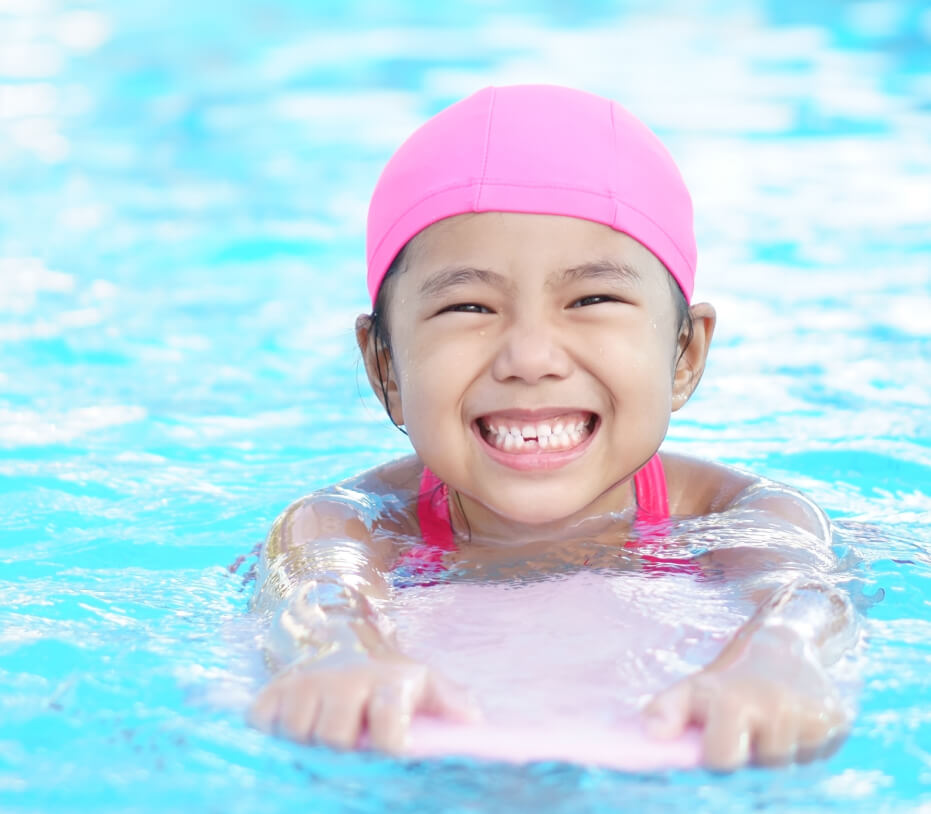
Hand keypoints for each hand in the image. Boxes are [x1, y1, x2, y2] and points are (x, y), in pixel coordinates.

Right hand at [249, 651, 478, 753]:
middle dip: (341, 755)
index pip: (387, 723)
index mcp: (388, 683)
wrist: (346, 636)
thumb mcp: (427, 682)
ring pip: (297, 733)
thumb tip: (473, 722)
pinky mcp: (275, 687)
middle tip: (350, 758)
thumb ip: (452, 702)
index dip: (388, 748)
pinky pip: (262, 721)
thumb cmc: (391, 677)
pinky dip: (272, 735)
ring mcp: (307, 681)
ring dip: (307, 748)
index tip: (388, 761)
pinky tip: (292, 735)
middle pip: (334, 737)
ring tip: (323, 747)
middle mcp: (345, 679)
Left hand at [643, 627, 848, 770]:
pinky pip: (817, 758)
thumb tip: (652, 735)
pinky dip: (804, 749)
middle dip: (752, 752)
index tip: (721, 735)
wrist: (786, 646)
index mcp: (738, 701)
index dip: (718, 754)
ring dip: (778, 751)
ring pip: (790, 766)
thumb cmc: (730, 678)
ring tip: (772, 723)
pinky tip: (795, 725)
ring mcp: (813, 719)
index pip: (722, 761)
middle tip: (751, 726)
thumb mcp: (694, 688)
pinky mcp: (839, 724)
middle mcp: (779, 710)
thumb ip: (666, 710)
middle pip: (760, 766)